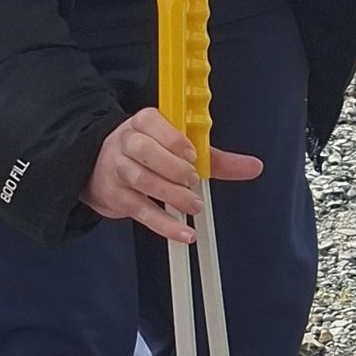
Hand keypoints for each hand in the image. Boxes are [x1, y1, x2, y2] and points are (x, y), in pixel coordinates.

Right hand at [82, 108, 261, 242]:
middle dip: (172, 167)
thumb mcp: (181, 150)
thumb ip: (215, 158)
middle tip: (192, 181)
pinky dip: (164, 224)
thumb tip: (253, 166)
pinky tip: (183, 233)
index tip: (192, 155)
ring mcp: (119, 169)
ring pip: (142, 180)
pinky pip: (141, 211)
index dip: (173, 140)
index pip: (153, 122)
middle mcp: (127, 142)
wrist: (102, 168)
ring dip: (171, 195)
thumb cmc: (148, 155)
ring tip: (192, 205)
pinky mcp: (116, 197)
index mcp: (144, 123)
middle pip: (145, 151)